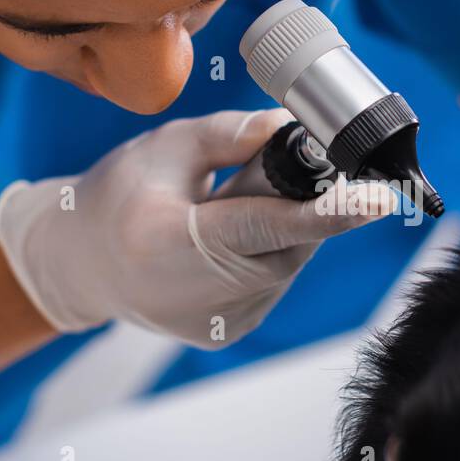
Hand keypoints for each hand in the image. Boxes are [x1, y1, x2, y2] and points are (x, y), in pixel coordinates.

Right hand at [0, 108, 393, 348]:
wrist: (80, 266)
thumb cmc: (119, 197)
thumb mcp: (166, 148)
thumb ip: (232, 135)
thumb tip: (293, 127)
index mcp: (174, 243)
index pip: (266, 224)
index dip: (327, 210)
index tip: (379, 198)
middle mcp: (200, 295)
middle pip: (286, 241)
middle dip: (294, 202)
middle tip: (263, 176)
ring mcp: (218, 322)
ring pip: (286, 262)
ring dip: (279, 230)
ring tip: (224, 212)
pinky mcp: (229, 333)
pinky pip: (272, 282)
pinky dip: (265, 255)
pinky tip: (226, 242)